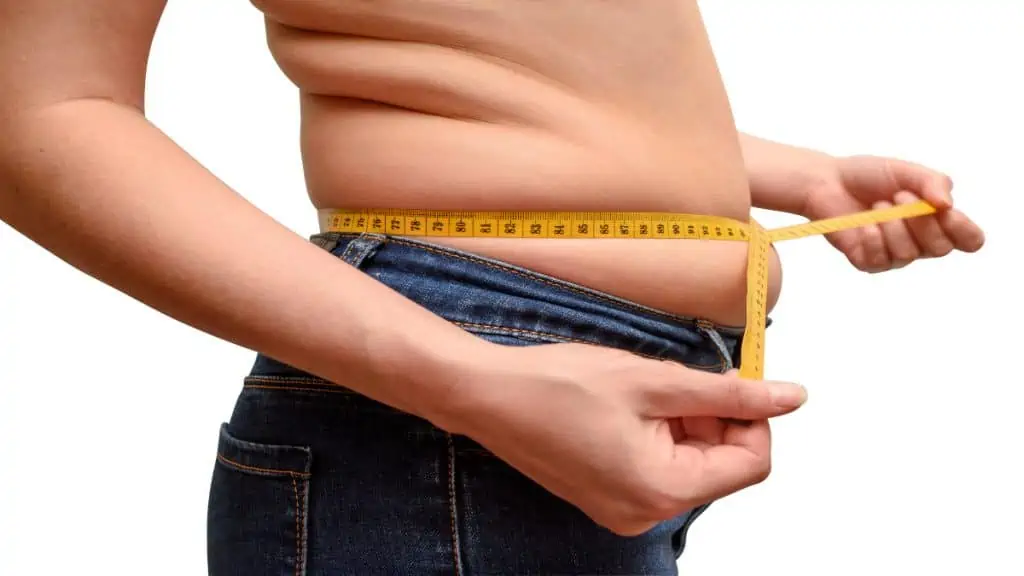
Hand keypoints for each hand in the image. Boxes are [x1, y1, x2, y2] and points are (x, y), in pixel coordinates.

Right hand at [449, 342, 806, 535]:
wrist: (487, 395)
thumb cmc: (557, 385)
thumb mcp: (654, 380)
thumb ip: (728, 392)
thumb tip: (790, 398)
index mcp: (662, 491)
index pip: (750, 463)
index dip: (753, 416)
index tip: (735, 378)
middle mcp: (645, 513)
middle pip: (719, 466)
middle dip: (715, 417)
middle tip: (682, 375)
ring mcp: (623, 509)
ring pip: (689, 464)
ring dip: (686, 422)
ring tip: (648, 387)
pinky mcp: (607, 497)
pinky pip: (657, 469)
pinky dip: (660, 434)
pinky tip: (633, 403)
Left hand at [802, 155, 984, 271]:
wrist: (827, 181)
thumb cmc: (869, 175)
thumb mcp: (905, 170)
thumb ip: (932, 182)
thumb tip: (947, 205)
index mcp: (937, 219)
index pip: (969, 240)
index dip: (964, 230)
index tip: (946, 211)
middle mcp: (920, 241)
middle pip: (940, 248)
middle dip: (920, 220)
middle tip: (899, 195)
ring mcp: (894, 254)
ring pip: (908, 253)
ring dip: (891, 224)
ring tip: (877, 205)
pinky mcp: (868, 262)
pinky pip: (879, 261)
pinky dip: (871, 238)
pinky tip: (863, 223)